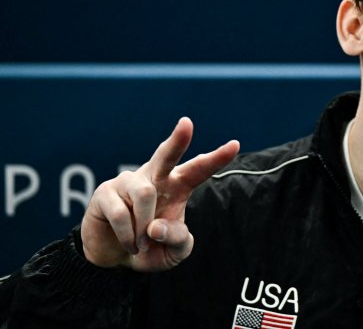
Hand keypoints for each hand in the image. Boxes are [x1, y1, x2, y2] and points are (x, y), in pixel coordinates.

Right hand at [80, 117, 238, 270]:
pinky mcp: (104, 193)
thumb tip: (155, 227)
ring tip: (141, 245)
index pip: (198, 170)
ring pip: (144, 194)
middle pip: (166, 155)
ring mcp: (127, 182)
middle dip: (177, 140)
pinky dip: (128, 235)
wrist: (116, 260)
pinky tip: (129, 244)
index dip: (216, 158)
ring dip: (144, 226)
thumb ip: (177, 240)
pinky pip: (121, 212)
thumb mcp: (175, 251)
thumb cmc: (151, 249)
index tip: (235, 145)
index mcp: (177, 187)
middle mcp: (154, 179)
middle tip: (187, 124)